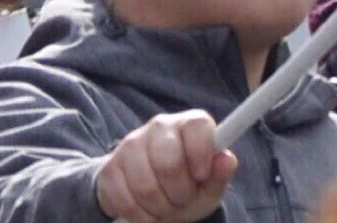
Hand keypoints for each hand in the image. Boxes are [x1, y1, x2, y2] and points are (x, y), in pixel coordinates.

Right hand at [94, 113, 235, 222]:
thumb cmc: (190, 185)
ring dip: (159, 207)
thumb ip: (221, 173)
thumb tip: (226, 159)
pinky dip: (139, 214)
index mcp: (190, 123)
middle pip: (168, 163)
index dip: (201, 156)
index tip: (202, 176)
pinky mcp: (109, 169)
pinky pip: (123, 199)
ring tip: (167, 206)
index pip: (197, 127)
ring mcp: (130, 145)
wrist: (154, 197)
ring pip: (144, 186)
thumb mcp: (211, 184)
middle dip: (179, 192)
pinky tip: (148, 211)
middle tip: (183, 199)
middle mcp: (159, 126)